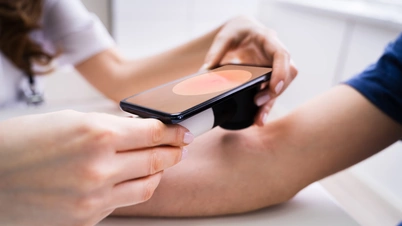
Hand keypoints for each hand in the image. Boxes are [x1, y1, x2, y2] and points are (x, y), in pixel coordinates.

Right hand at [0, 110, 191, 225]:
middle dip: (174, 151)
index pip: (153, 133)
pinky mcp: (87, 218)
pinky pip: (124, 202)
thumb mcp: (71, 121)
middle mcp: (99, 167)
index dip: (173, 131)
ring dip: (158, 172)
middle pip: (157, 159)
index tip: (183, 131)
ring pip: (147, 185)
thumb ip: (111, 127)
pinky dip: (135, 188)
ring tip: (160, 163)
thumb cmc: (23, 143)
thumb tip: (140, 130)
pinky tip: (132, 179)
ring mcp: (94, 197)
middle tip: (180, 146)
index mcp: (96, 134)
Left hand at [201, 16, 297, 125]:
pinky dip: (265, 106)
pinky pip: (270, 93)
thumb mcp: (225, 36)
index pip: (282, 55)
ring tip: (259, 120)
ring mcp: (274, 68)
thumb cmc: (237, 31)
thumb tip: (205, 73)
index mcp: (268, 40)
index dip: (281, 72)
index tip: (275, 87)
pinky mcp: (268, 78)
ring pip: (280, 87)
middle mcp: (275, 55)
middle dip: (275, 91)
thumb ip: (215, 52)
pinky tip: (258, 119)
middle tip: (257, 102)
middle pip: (287, 74)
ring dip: (270, 104)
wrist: (243, 31)